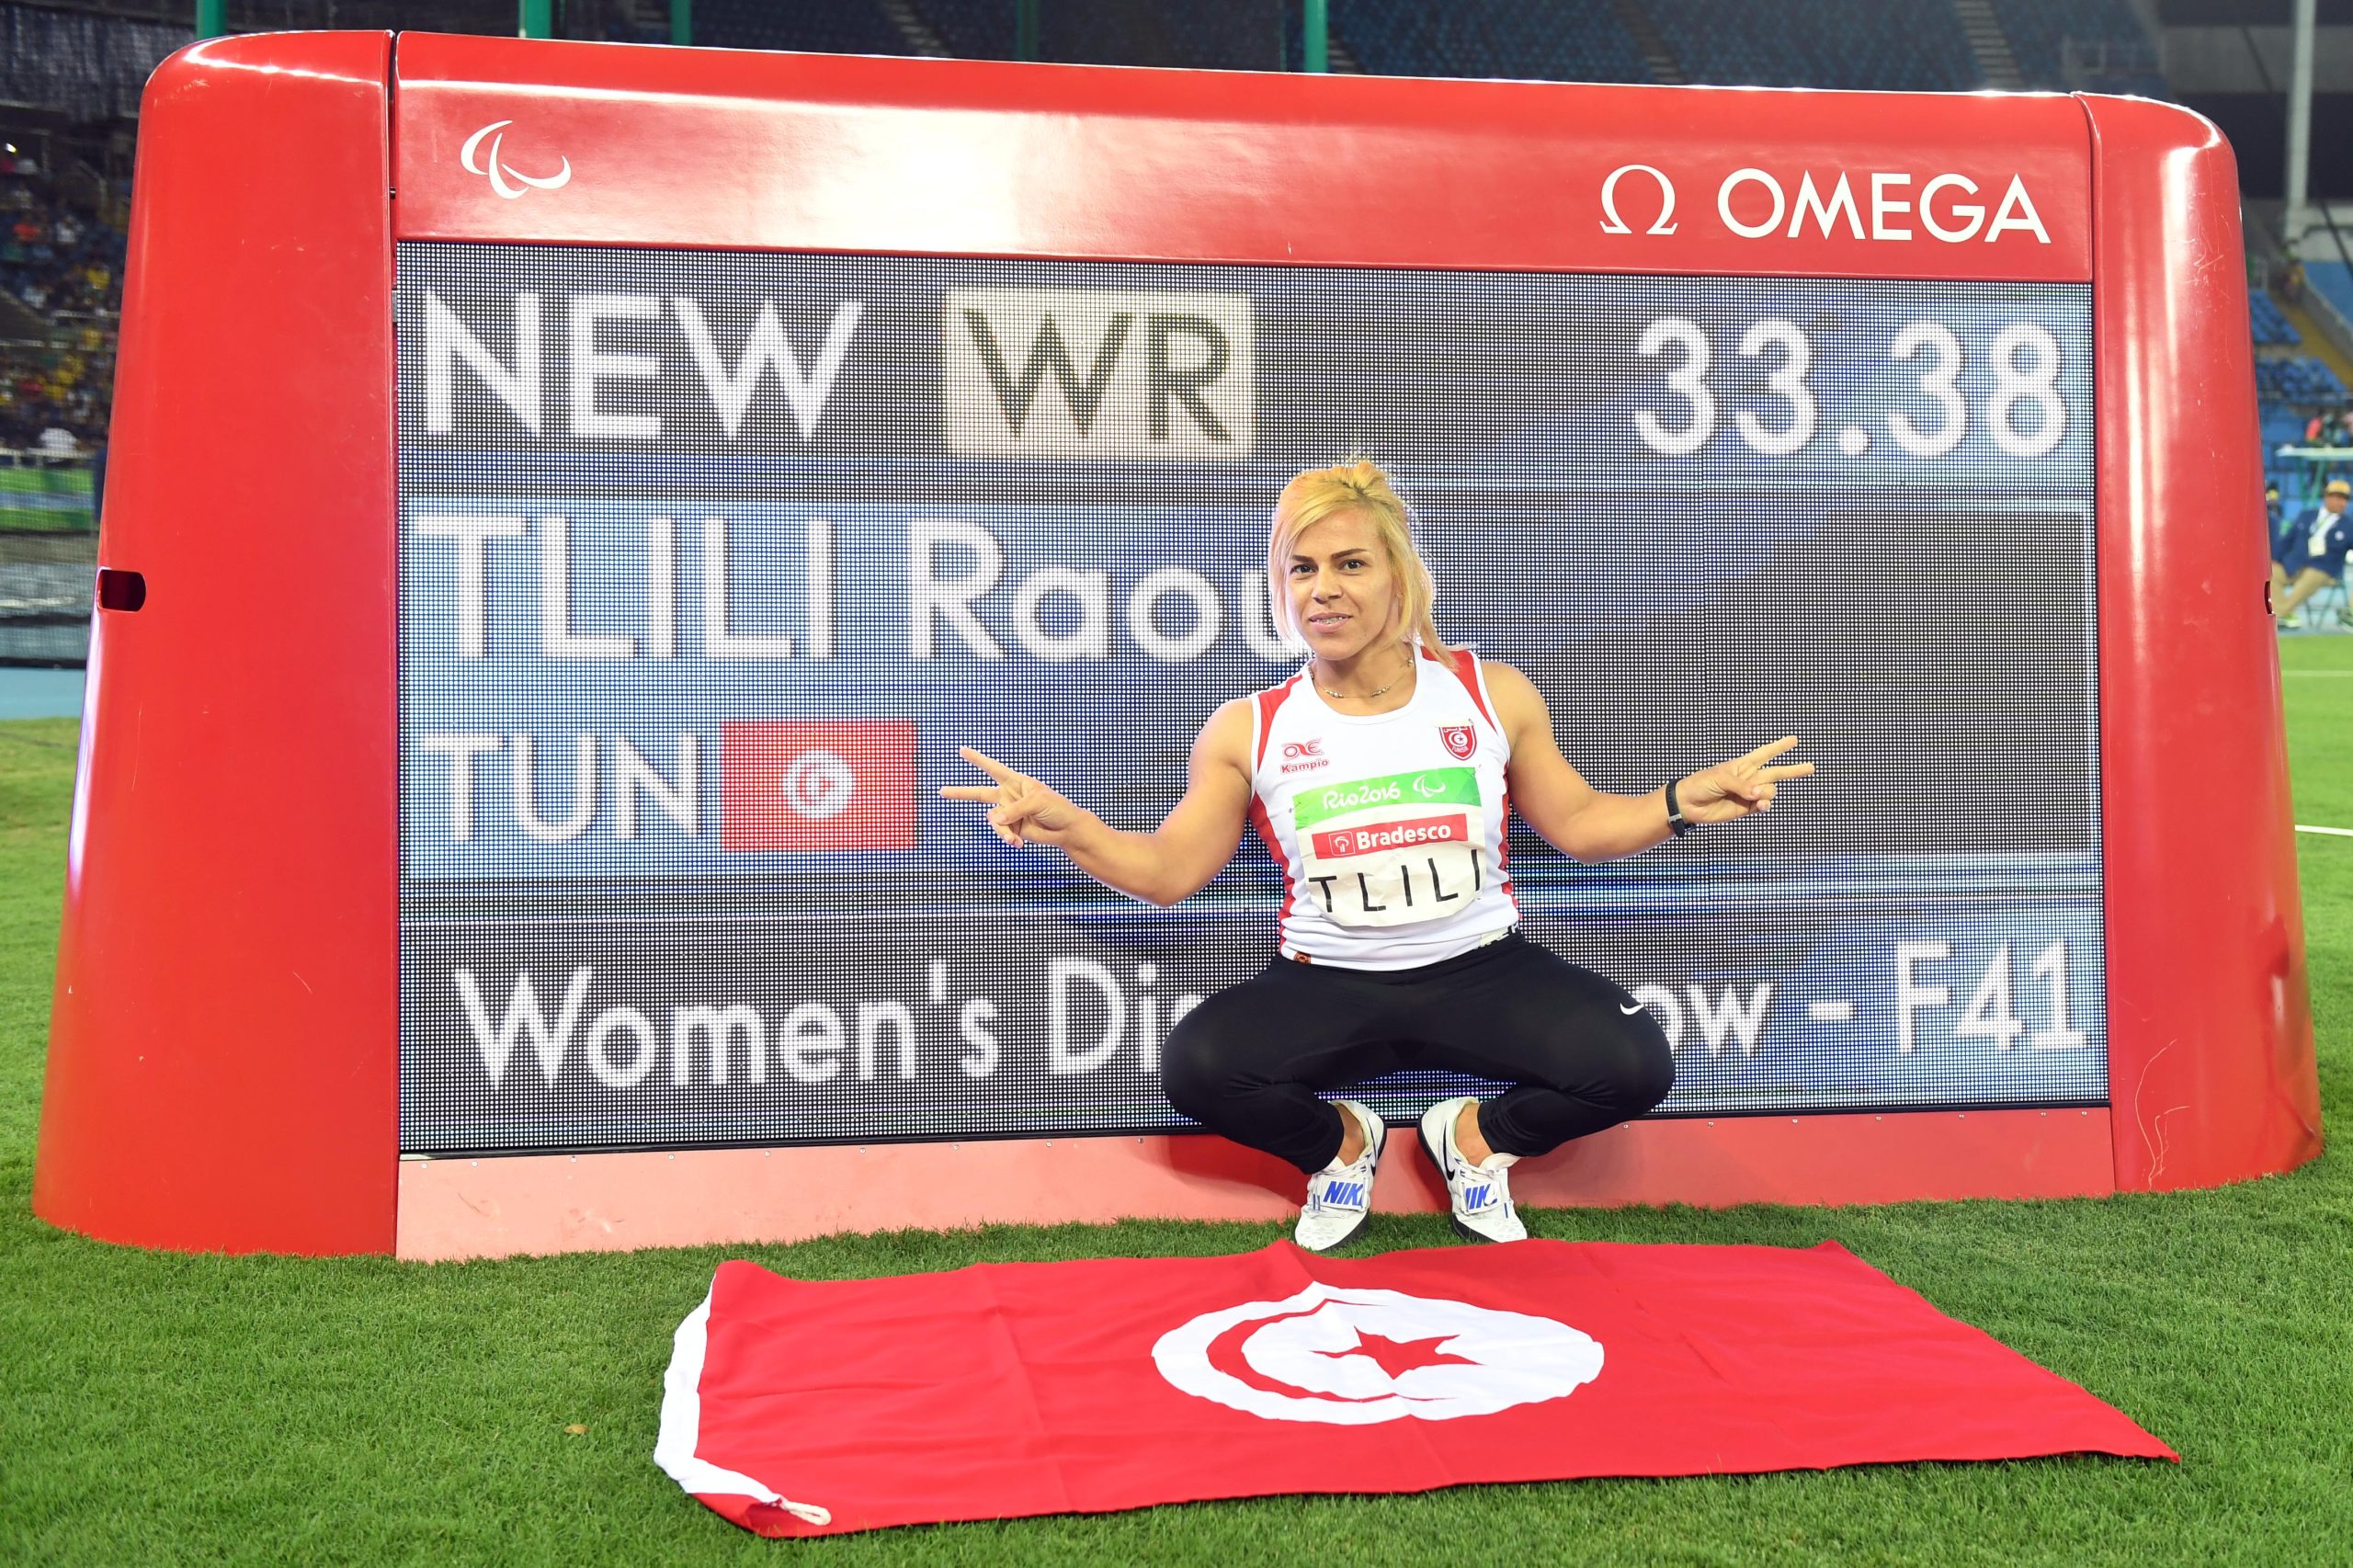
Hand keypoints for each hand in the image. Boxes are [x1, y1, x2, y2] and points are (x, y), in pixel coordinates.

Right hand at [938, 746, 1090, 847]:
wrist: (1066, 830)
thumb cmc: (1056, 808)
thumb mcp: (1036, 801)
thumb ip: (1013, 809)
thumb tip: (993, 820)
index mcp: (1016, 782)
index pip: (993, 768)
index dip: (977, 759)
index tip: (962, 750)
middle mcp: (1009, 796)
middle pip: (979, 794)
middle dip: (960, 793)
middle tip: (941, 791)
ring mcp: (1009, 813)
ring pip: (993, 821)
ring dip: (1002, 831)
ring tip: (1013, 839)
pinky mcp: (1011, 829)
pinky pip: (1001, 833)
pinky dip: (1008, 838)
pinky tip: (1018, 843)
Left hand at [1677, 736, 1814, 823]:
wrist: (1689, 804)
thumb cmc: (1702, 783)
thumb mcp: (1721, 778)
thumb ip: (1743, 785)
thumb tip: (1760, 795)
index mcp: (1743, 765)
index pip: (1765, 753)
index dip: (1779, 747)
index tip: (1794, 740)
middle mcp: (1750, 778)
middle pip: (1777, 773)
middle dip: (1794, 770)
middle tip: (1811, 767)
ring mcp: (1750, 794)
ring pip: (1770, 791)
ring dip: (1766, 794)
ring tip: (1753, 796)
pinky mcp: (1747, 809)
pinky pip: (1764, 805)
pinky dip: (1765, 805)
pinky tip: (1761, 805)